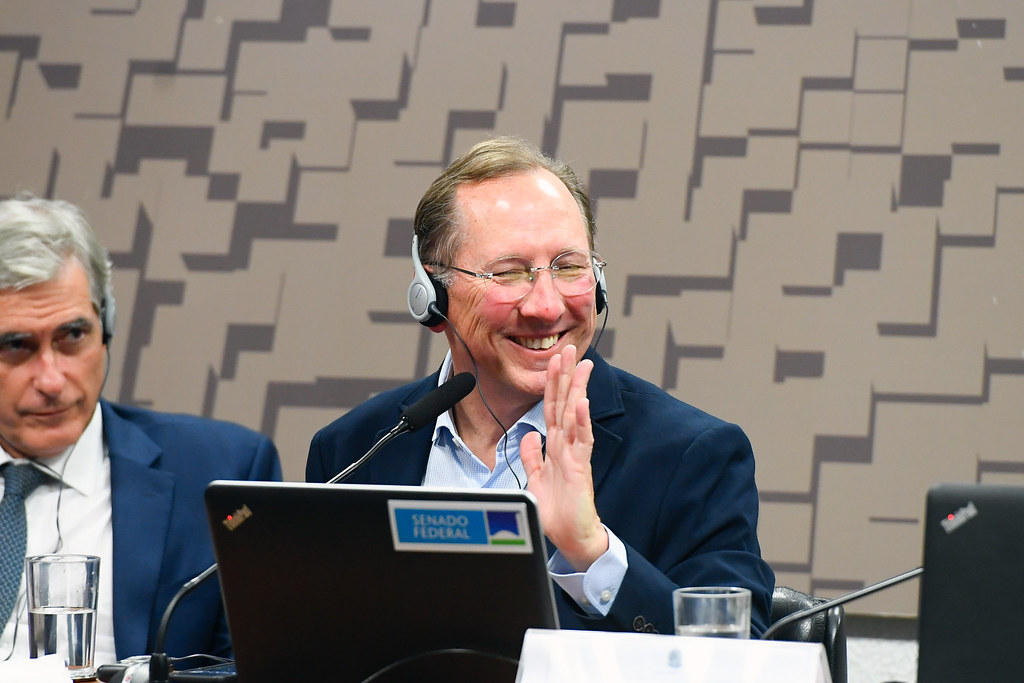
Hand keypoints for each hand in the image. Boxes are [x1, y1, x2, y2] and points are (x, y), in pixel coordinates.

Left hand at [521, 345, 608, 570]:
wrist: (571, 539)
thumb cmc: (558, 512)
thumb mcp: (536, 480)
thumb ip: (533, 457)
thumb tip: (529, 435)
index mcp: (554, 446)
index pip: (552, 407)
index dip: (551, 383)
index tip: (555, 358)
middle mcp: (566, 446)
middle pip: (565, 404)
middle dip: (566, 375)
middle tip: (569, 347)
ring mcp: (575, 455)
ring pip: (575, 416)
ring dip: (577, 389)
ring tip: (580, 365)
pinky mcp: (581, 469)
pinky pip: (582, 441)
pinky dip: (582, 421)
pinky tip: (582, 402)